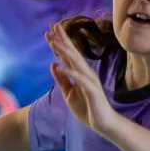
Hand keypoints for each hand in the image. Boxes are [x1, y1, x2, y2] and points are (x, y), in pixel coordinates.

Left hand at [47, 21, 115, 137]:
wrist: (102, 124)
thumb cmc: (86, 108)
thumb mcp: (68, 93)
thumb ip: (62, 79)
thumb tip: (53, 64)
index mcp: (79, 73)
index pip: (67, 55)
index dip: (58, 43)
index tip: (48, 31)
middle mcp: (86, 73)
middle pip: (72, 53)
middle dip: (62, 40)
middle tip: (53, 26)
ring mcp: (90, 81)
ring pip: (76, 63)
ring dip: (65, 52)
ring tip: (54, 42)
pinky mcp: (93, 91)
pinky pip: (81, 80)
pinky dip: (71, 73)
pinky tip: (62, 67)